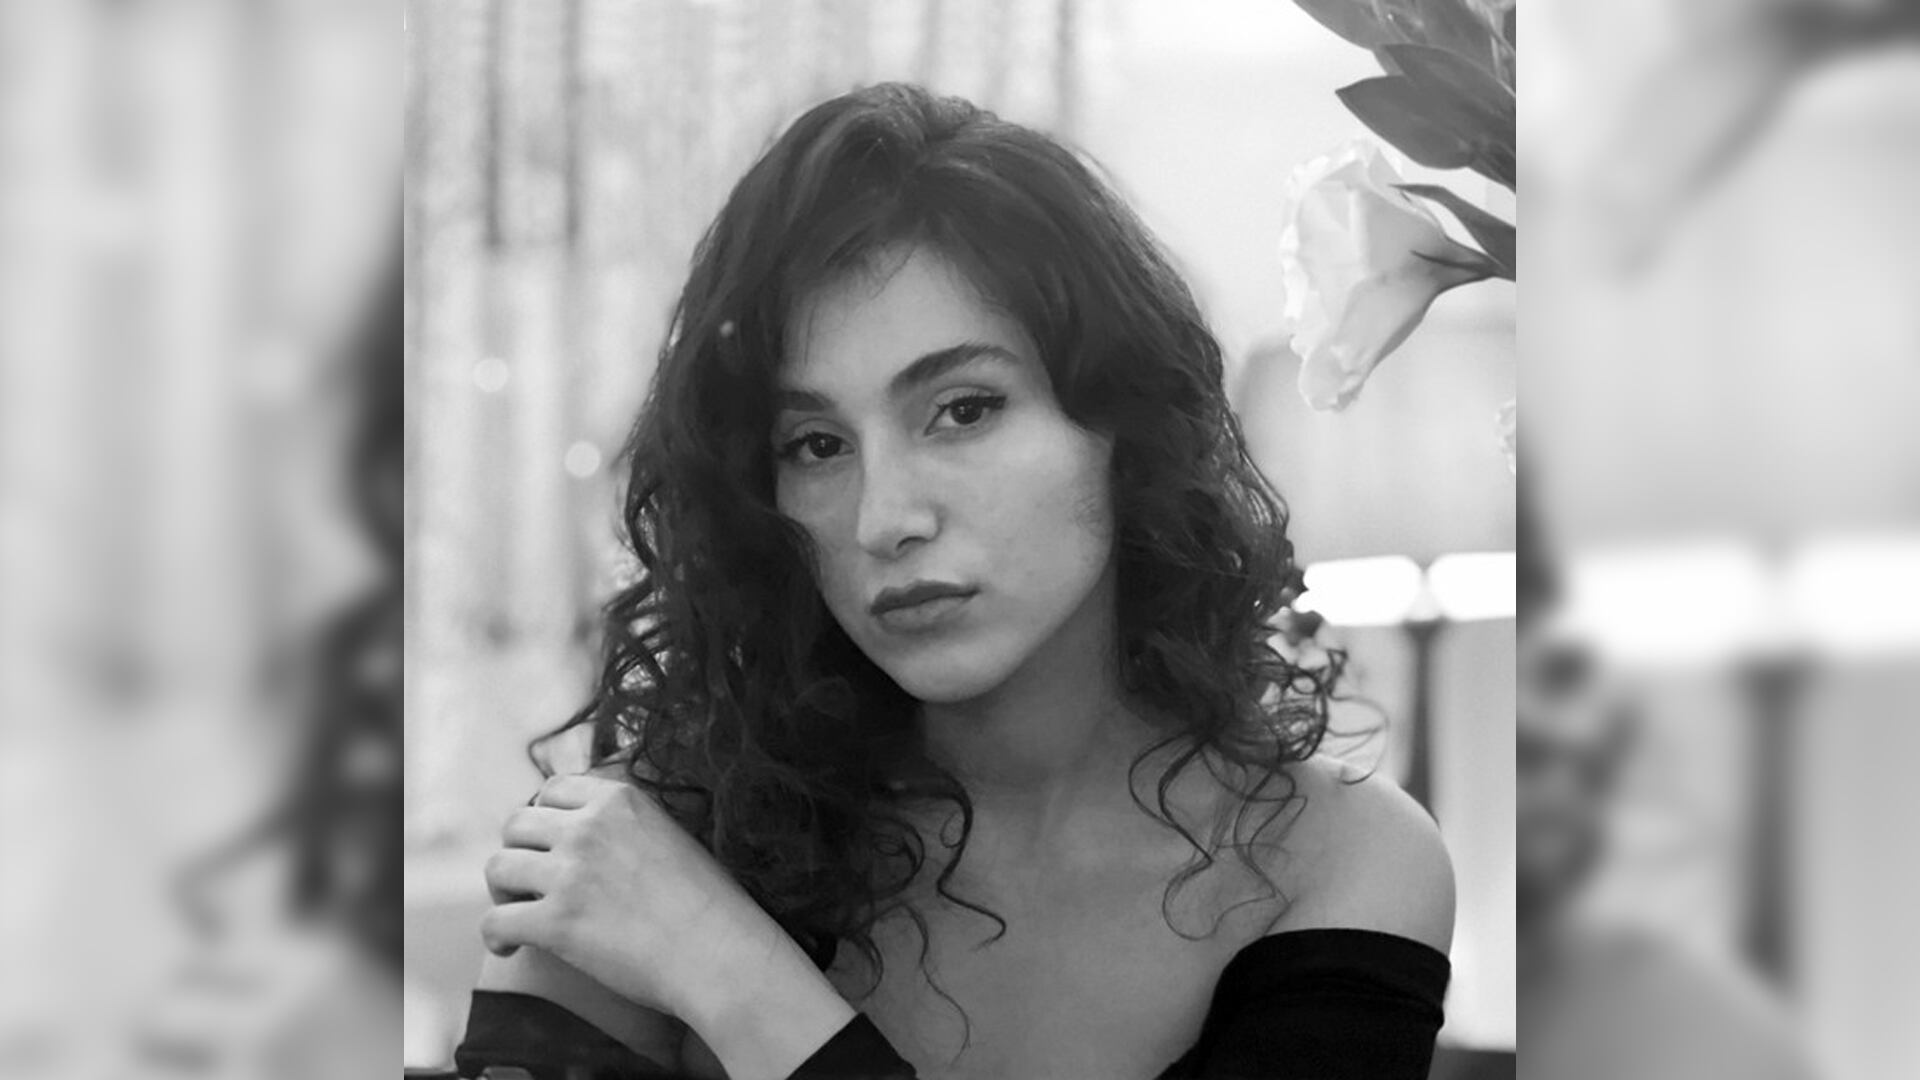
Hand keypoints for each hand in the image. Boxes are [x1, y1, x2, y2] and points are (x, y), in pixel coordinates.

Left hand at [482, 773, 774, 1019]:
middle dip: (519, 852)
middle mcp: (588, 827)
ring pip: (498, 867)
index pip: (552, 788)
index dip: (543, 816)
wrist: (719, 952)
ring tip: (517, 912)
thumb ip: (629, 822)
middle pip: (516, 824)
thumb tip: (596, 829)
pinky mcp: (556, 921)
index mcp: (619, 799)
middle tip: (529, 882)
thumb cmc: (708, 904)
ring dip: (503, 891)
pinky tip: (508, 950)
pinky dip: (495, 938)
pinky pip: (495, 921)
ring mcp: (570, 872)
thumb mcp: (671, 834)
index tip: (548, 843)